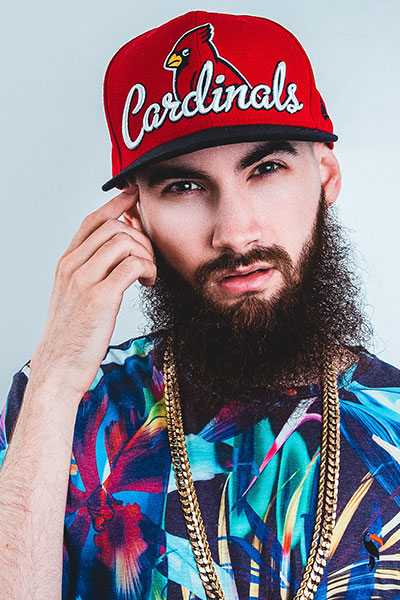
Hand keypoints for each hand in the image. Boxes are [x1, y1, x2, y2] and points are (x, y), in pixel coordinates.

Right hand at [29, 187, 155, 398]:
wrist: (58, 367)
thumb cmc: (72, 335)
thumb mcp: (74, 296)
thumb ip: (91, 272)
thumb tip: (117, 254)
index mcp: (66, 263)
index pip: (92, 220)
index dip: (116, 204)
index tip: (134, 197)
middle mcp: (72, 266)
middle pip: (113, 226)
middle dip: (140, 236)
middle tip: (149, 258)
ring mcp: (84, 281)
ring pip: (124, 241)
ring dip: (146, 253)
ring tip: (148, 273)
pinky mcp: (100, 298)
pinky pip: (133, 265)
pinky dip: (147, 269)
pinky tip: (147, 282)